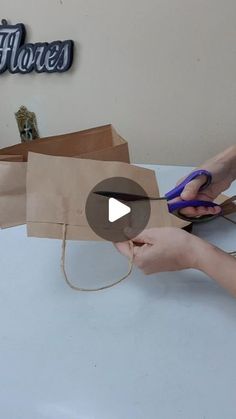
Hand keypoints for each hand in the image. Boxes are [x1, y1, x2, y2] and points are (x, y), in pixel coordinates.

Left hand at [115, 227, 235, 294]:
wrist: (195, 253)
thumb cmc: (176, 242)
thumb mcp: (153, 233)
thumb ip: (136, 233)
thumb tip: (122, 232)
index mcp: (139, 259)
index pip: (121, 246)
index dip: (116, 235)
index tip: (112, 224)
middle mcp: (142, 266)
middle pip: (129, 249)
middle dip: (129, 236)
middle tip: (127, 221)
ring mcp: (150, 268)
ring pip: (138, 250)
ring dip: (139, 239)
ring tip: (142, 227)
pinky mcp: (157, 266)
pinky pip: (147, 254)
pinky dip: (147, 245)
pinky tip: (152, 235)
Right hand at [174, 145, 235, 217]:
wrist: (228, 167)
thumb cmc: (213, 167)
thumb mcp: (201, 176)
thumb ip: (192, 186)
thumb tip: (184, 197)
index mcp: (182, 186)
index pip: (174, 200)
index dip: (179, 207)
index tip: (190, 208)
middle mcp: (187, 193)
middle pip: (184, 208)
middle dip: (193, 211)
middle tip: (202, 209)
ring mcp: (197, 197)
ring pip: (194, 211)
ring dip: (202, 212)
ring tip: (211, 209)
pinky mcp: (205, 200)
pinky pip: (204, 209)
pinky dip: (210, 211)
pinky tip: (215, 208)